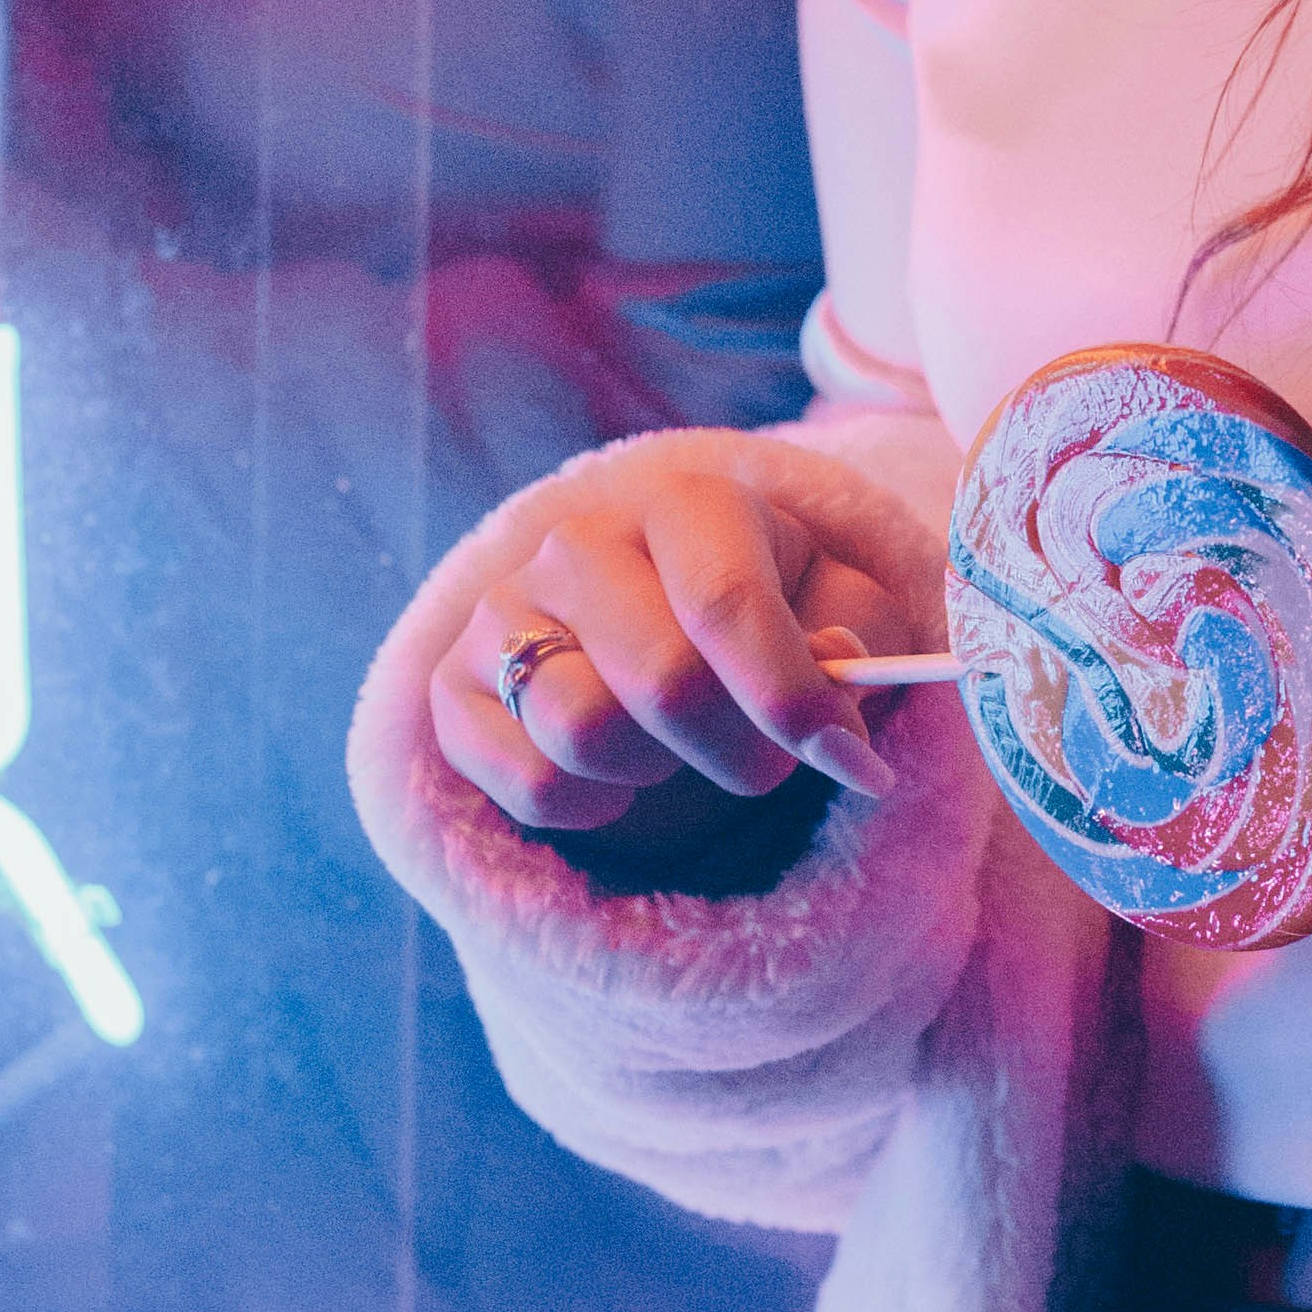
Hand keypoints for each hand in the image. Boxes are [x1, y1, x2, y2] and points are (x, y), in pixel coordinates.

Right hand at [433, 433, 913, 831]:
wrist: (656, 635)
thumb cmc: (767, 622)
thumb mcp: (837, 612)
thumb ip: (858, 633)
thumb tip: (834, 669)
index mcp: (685, 505)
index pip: (726, 603)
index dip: (792, 700)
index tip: (850, 762)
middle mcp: (580, 541)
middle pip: (663, 685)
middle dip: (741, 752)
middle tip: (766, 760)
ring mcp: (503, 610)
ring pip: (586, 736)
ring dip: (658, 771)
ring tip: (676, 745)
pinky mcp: (452, 687)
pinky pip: (533, 786)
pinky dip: (593, 806)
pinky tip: (613, 771)